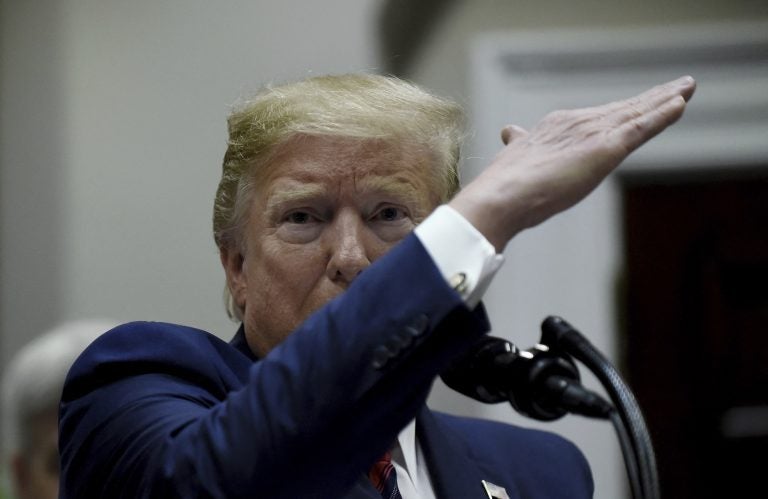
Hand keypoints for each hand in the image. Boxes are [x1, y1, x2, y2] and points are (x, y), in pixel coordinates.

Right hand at [450, 76, 695, 251]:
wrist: (503, 196)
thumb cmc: (505, 186)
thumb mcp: (515, 158)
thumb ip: (520, 144)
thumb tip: (511, 132)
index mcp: (556, 126)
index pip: (597, 117)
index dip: (622, 110)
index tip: (642, 103)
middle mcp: (577, 122)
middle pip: (623, 109)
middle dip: (652, 98)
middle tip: (679, 86)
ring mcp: (592, 133)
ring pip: (637, 113)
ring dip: (665, 100)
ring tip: (687, 88)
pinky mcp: (605, 148)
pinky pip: (641, 127)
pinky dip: (662, 115)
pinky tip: (680, 104)